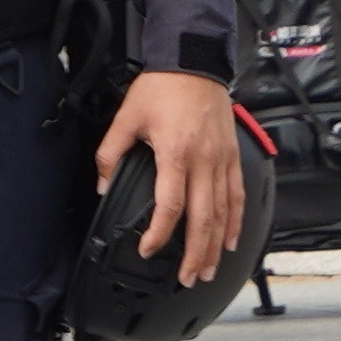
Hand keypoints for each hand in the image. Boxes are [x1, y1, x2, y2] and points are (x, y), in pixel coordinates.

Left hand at [101, 66, 246, 284]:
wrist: (193, 61)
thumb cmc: (162, 86)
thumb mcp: (126, 117)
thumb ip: (111, 153)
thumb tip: (103, 184)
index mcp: (176, 154)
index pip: (170, 206)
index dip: (159, 233)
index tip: (149, 249)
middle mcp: (203, 161)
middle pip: (203, 219)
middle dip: (194, 254)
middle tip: (186, 278)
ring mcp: (222, 160)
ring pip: (223, 213)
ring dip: (215, 246)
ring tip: (206, 270)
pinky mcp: (232, 156)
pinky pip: (237, 195)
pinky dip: (235, 221)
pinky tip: (230, 240)